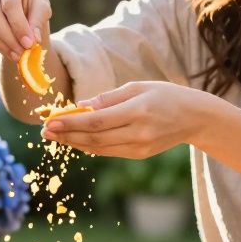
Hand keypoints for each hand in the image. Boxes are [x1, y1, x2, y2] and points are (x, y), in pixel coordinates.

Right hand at [0, 0, 51, 59]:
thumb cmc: (32, 2)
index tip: (30, 43)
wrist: (18, 4)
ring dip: (3, 45)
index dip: (19, 26)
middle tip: (23, 53)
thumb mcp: (41, 6)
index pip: (10, 4)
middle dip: (9, 38)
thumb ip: (38, 20)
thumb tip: (34, 39)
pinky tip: (9, 50)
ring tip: (18, 56)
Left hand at [42, 81, 210, 157]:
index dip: (71, 124)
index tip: (50, 122)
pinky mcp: (140, 154)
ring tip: (55, 137)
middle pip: (95, 138)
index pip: (97, 121)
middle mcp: (139, 132)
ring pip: (100, 149)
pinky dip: (90, 147)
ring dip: (74, 143)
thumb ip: (108, 98)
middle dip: (67, 135)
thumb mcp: (138, 87)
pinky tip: (75, 141)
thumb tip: (79, 107)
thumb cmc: (164, 95)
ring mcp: (140, 147)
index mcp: (138, 111)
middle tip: (45, 132)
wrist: (195, 117)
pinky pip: (109, 152)